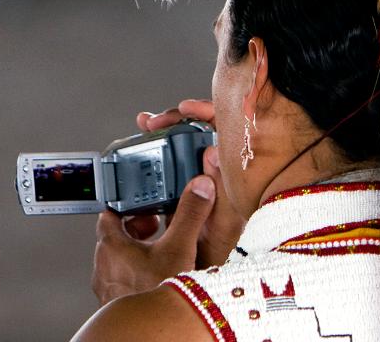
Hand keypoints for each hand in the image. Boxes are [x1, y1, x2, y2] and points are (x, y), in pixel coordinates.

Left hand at [91, 175, 215, 304]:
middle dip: (137, 229)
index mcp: (112, 246)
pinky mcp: (116, 302)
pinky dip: (137, 273)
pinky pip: (123, 279)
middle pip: (115, 236)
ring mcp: (108, 287)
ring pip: (119, 260)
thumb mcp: (180, 247)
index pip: (109, 214)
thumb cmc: (158, 292)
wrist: (154, 331)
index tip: (143, 204)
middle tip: (158, 228)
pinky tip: (158, 276)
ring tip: (161, 252)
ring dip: (137, 252)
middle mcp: (104, 266)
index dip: (126, 206)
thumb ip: (190, 214)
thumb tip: (200, 188)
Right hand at [138, 100, 244, 267]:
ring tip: (145, 126)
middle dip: (176, 119)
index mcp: (235, 170)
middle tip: (151, 122)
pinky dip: (160, 151)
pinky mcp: (188, 185)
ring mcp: (203, 176)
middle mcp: (221, 168)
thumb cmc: (221, 248)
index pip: (226, 127)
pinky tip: (144, 146)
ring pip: (186, 143)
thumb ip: (218, 189)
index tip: (184, 109)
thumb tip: (215, 150)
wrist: (204, 270)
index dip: (207, 111)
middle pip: (202, 129)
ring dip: (166, 131)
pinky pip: (175, 160)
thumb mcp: (220, 221)